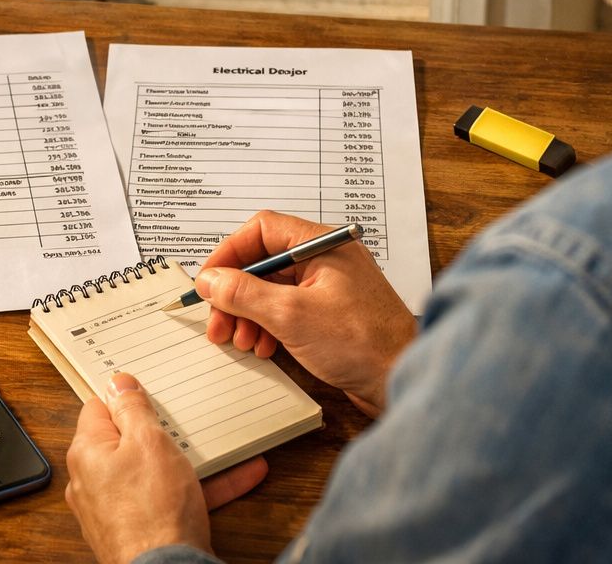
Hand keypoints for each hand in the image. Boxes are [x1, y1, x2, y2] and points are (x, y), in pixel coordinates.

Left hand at [65, 372, 266, 563]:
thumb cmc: (154, 510)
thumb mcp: (149, 442)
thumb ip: (132, 408)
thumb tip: (117, 383)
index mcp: (88, 452)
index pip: (99, 409)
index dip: (125, 398)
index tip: (148, 391)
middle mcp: (94, 481)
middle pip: (128, 442)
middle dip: (163, 431)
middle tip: (188, 417)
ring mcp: (115, 508)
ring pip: (154, 472)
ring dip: (190, 460)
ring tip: (224, 443)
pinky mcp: (139, 529)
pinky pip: (169, 498)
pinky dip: (199, 487)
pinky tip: (240, 476)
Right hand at [196, 210, 415, 416]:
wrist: (403, 381)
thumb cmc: (363, 343)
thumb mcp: (291, 315)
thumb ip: (244, 293)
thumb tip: (210, 280)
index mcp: (322, 245)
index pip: (262, 230)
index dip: (229, 253)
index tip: (209, 280)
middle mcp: (325, 260)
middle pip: (264, 262)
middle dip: (235, 293)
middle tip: (217, 321)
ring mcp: (328, 288)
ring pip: (272, 289)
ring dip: (248, 314)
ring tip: (239, 340)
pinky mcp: (330, 314)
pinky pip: (287, 310)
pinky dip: (268, 326)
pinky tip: (262, 347)